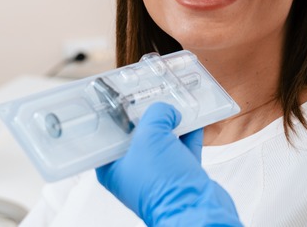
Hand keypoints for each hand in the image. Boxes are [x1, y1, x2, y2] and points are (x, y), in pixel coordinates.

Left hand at [96, 102, 241, 226]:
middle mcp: (134, 172)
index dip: (118, 113)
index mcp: (113, 167)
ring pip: (163, 141)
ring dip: (172, 123)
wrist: (196, 209)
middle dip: (149, 115)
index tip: (125, 96)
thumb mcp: (151, 136)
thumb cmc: (163, 183)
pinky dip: (189, 133)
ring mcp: (158, 174)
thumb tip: (167, 111)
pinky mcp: (180, 176)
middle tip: (154, 95)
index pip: (110, 134)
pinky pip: (183, 148)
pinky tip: (194, 117)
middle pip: (139, 135)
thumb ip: (156, 115)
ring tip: (176, 103)